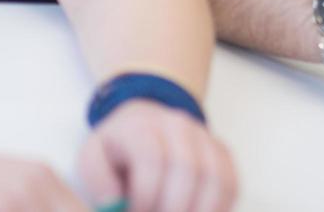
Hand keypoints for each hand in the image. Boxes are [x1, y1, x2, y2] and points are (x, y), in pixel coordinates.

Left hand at [78, 99, 236, 211]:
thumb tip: (114, 204)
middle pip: (188, 168)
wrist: (145, 120)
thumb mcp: (92, 158)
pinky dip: (221, 207)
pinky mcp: (222, 152)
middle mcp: (179, 126)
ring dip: (201, 210)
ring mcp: (205, 138)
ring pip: (215, 177)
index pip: (153, 161)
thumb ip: (98, 181)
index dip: (146, 197)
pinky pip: (231, 182)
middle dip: (174, 207)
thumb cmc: (117, 148)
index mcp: (143, 127)